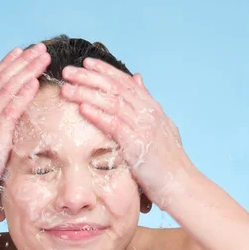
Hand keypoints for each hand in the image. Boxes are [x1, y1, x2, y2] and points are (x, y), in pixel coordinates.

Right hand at [0, 43, 50, 212]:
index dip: (6, 66)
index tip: (19, 53)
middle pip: (1, 80)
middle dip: (22, 62)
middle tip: (39, 48)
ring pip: (8, 89)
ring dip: (27, 71)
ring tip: (43, 57)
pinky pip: (11, 110)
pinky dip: (23, 94)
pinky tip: (34, 82)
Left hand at [60, 58, 193, 209]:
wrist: (181, 186)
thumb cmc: (168, 165)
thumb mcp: (160, 129)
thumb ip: (145, 106)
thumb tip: (137, 79)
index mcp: (153, 109)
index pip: (126, 83)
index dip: (106, 71)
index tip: (86, 63)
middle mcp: (149, 114)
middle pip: (116, 88)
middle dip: (90, 77)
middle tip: (68, 71)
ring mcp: (145, 127)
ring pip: (112, 103)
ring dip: (88, 93)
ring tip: (67, 88)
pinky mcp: (138, 144)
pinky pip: (115, 125)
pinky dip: (98, 114)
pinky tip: (82, 108)